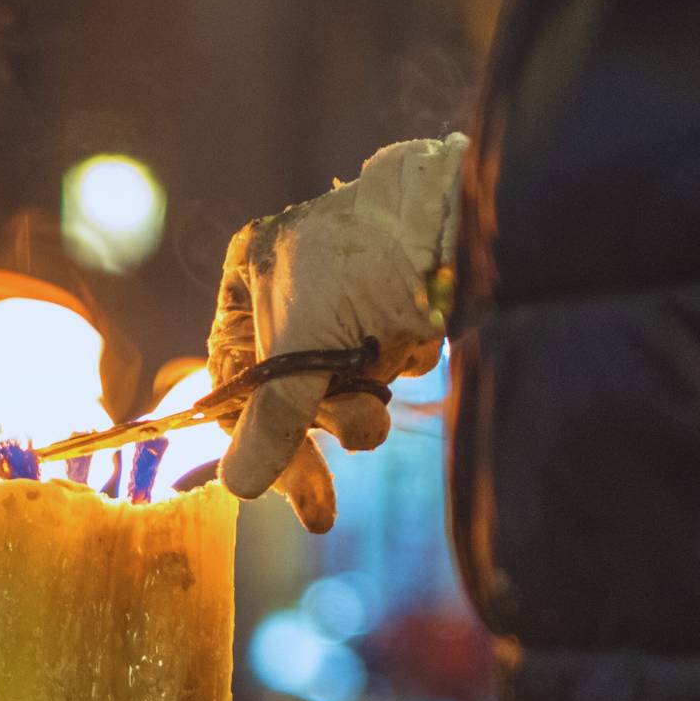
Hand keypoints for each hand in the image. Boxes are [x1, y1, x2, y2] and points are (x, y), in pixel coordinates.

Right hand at [210, 132, 465, 530]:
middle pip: (289, 394)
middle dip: (330, 418)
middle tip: (345, 472)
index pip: (233, 387)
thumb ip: (272, 422)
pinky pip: (383, 364)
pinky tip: (422, 335)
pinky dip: (402, 361)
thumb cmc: (371, 265)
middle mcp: (287, 291)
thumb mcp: (308, 349)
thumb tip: (238, 487)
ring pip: (340, 386)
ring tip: (400, 364)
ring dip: (370, 395)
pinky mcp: (391, 305)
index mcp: (246, 283)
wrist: (466, 209)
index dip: (261, 444)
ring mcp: (341, 300)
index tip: (302, 491)